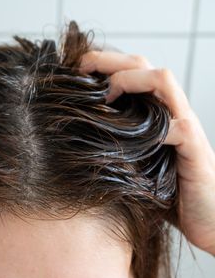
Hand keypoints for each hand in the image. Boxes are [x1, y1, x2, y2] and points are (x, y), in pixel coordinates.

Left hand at [80, 50, 214, 255]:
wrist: (207, 216)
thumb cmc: (166, 190)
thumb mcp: (135, 160)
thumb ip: (117, 144)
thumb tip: (75, 139)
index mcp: (155, 111)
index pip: (133, 70)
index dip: (105, 64)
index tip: (77, 70)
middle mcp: (171, 111)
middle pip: (144, 65)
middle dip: (109, 60)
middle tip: (82, 67)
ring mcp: (185, 126)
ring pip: (163, 80)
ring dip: (129, 79)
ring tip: (105, 95)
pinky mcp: (195, 150)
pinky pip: (178, 126)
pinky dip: (154, 126)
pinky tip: (133, 134)